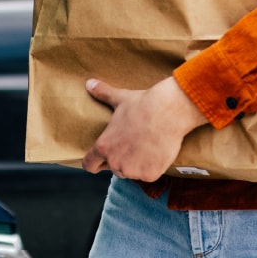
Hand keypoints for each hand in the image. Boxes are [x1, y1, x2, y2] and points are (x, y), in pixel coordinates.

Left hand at [82, 77, 208, 180]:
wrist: (168, 113)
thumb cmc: (142, 105)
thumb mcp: (120, 99)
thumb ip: (102, 93)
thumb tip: (89, 82)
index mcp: (103, 146)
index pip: (90, 165)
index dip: (94, 163)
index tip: (99, 162)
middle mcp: (115, 162)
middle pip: (114, 168)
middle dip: (121, 159)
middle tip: (133, 145)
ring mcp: (133, 170)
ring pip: (132, 173)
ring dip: (136, 165)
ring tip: (145, 148)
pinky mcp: (150, 175)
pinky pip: (149, 174)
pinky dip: (153, 167)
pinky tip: (157, 153)